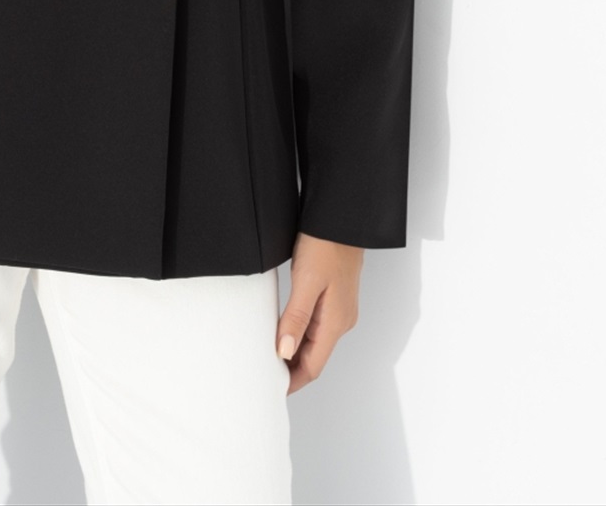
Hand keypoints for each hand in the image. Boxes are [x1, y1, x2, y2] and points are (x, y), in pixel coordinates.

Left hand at [276, 231, 362, 392]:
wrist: (342, 218)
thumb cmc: (326, 244)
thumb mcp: (307, 281)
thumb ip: (296, 319)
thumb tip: (284, 352)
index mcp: (336, 322)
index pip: (313, 366)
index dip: (292, 381)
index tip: (271, 388)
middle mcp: (341, 320)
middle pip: (314, 358)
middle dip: (291, 370)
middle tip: (263, 374)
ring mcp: (340, 310)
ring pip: (315, 342)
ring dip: (294, 351)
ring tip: (269, 355)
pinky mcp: (335, 298)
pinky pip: (316, 326)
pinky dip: (299, 334)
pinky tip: (284, 329)